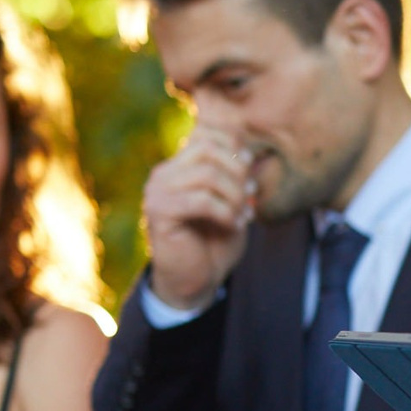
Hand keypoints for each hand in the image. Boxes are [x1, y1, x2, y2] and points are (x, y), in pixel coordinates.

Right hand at [141, 120, 254, 308]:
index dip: (235, 145)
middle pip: (207, 147)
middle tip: (251, 194)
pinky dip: (226, 212)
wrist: (197, 279)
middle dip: (238, 170)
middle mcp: (164, 173)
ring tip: (244, 213)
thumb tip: (253, 153)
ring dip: (235, 194)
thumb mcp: (233, 200)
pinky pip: (201, 201)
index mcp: (180, 165)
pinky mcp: (160, 213)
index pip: (206, 131)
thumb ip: (237, 174)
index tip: (251, 171)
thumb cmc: (216, 239)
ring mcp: (158, 191)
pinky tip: (235, 224)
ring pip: (207, 174)